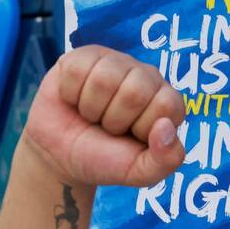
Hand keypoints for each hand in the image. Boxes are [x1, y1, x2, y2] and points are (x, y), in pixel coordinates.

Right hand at [23, 45, 184, 186]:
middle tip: (109, 127)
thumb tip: (166, 125)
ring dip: (91, 108)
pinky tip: (75, 100)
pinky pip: (77, 70)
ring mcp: (117, 63)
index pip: (166, 105)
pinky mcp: (84, 56)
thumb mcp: (140, 172)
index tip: (132, 136)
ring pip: (104, 79)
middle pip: (134, 92)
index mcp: (168, 103)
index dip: (142, 128)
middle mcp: (147, 77)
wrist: (61, 156)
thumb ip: (166, 160)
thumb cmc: (106, 160)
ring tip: (92, 114)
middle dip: (114, 120)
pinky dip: (71, 94)